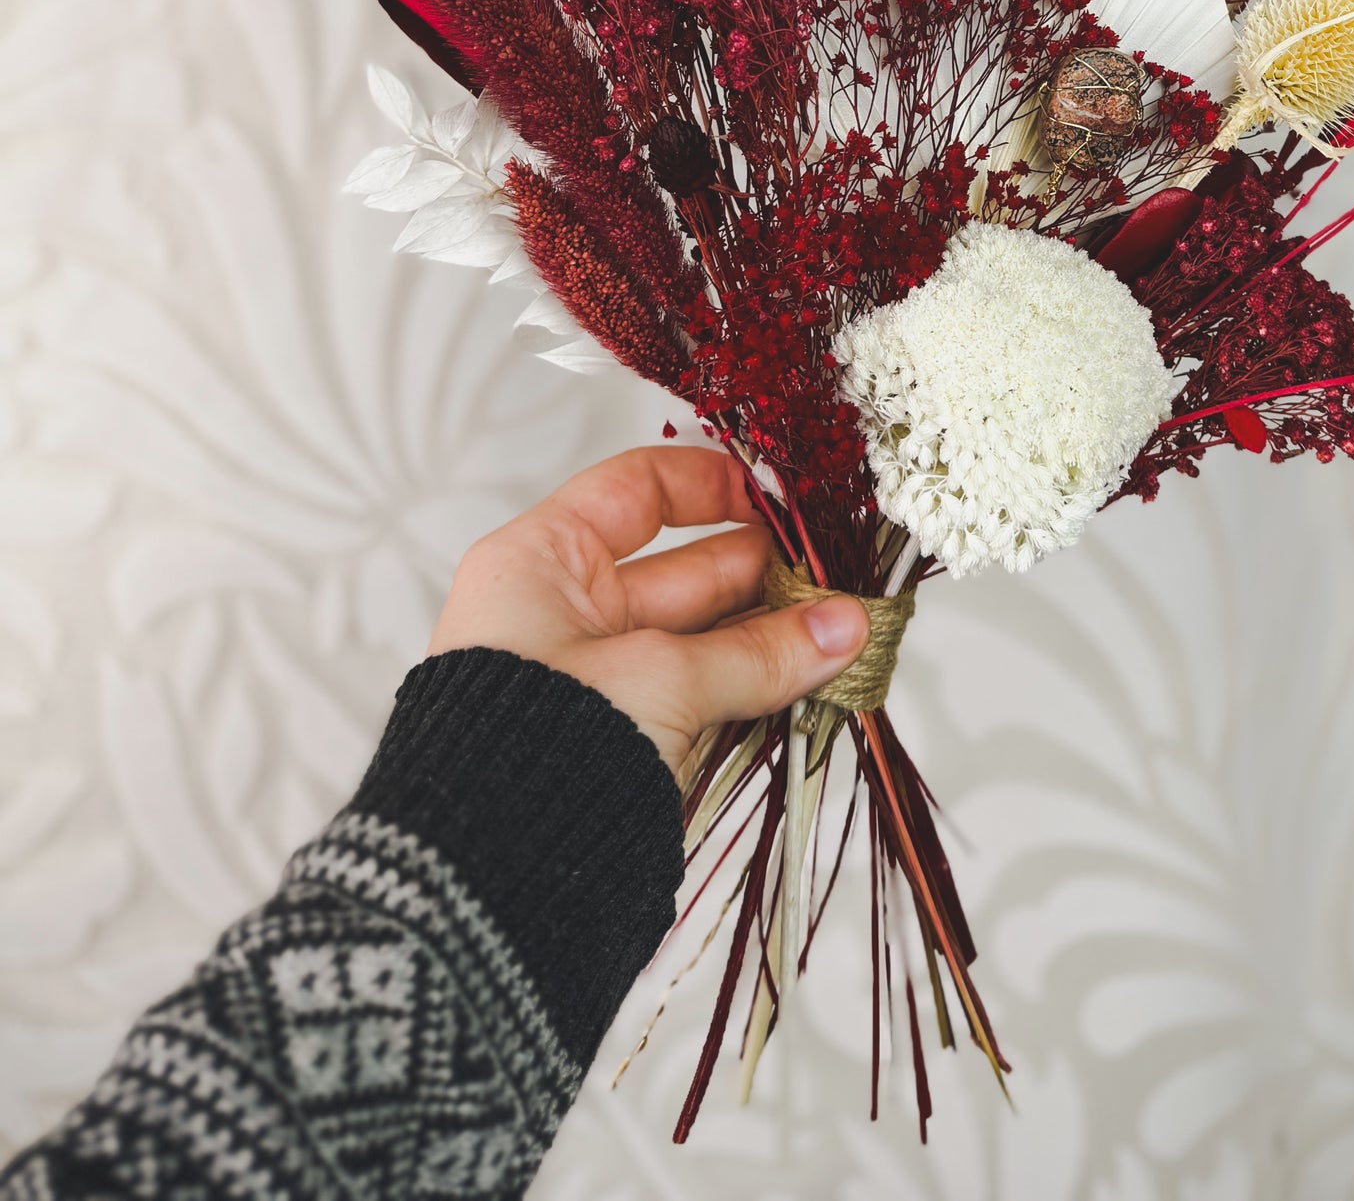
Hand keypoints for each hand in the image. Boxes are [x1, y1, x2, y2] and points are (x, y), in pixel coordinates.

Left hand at [427, 446, 868, 772]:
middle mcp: (562, 614)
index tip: (780, 501)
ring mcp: (593, 681)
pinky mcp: (618, 741)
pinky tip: (811, 681)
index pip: (635, 491)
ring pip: (700, 640)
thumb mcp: (661, 681)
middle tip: (838, 583)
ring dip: (773, 638)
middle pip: (684, 571)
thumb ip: (760, 652)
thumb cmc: (536, 753)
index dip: (711, 487)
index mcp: (541, 563)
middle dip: (767, 577)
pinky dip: (753, 689)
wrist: (489, 887)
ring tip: (844, 637)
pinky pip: (699, 697)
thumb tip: (842, 626)